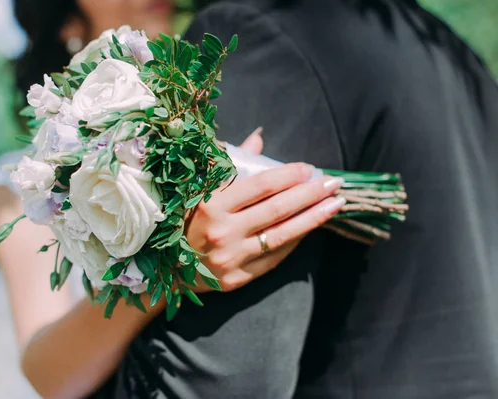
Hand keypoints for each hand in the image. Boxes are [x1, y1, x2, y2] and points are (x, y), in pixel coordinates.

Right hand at [186, 131, 345, 291]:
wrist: (168, 269)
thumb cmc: (187, 221)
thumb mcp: (200, 190)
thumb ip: (228, 163)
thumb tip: (259, 137)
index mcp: (209, 205)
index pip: (259, 186)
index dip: (287, 175)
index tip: (308, 168)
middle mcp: (221, 232)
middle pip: (276, 210)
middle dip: (309, 194)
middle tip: (333, 183)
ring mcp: (230, 258)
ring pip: (281, 235)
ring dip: (313, 219)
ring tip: (335, 204)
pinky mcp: (237, 279)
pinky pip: (275, 257)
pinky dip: (295, 241)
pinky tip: (311, 227)